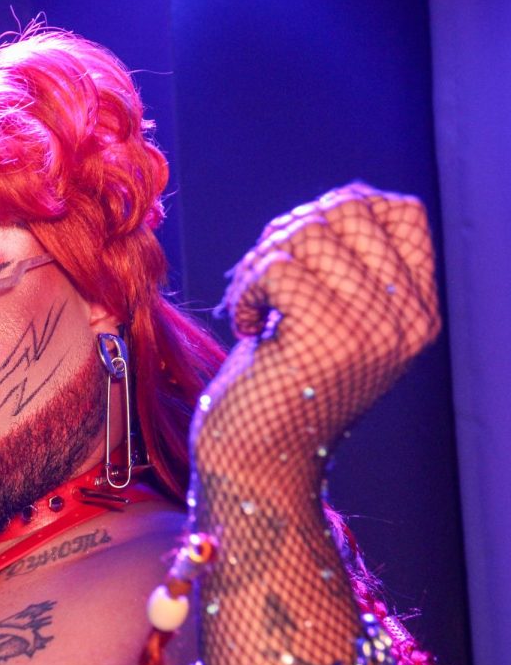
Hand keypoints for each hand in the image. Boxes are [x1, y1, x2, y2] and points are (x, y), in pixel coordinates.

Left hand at [193, 182, 439, 478]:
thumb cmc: (278, 388)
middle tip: (262, 281)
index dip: (338, 210)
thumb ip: (347, 266)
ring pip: (309, 234)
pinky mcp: (325, 336)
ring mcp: (372, 328)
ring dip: (260, 262)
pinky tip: (246, 325)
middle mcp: (406, 319)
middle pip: (348, 212)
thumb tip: (338, 202)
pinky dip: (248, 288)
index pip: (401, 211)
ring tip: (252, 306)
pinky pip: (279, 266)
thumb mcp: (332, 321)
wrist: (256, 463)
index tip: (297, 252)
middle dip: (288, 232)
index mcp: (418, 311)